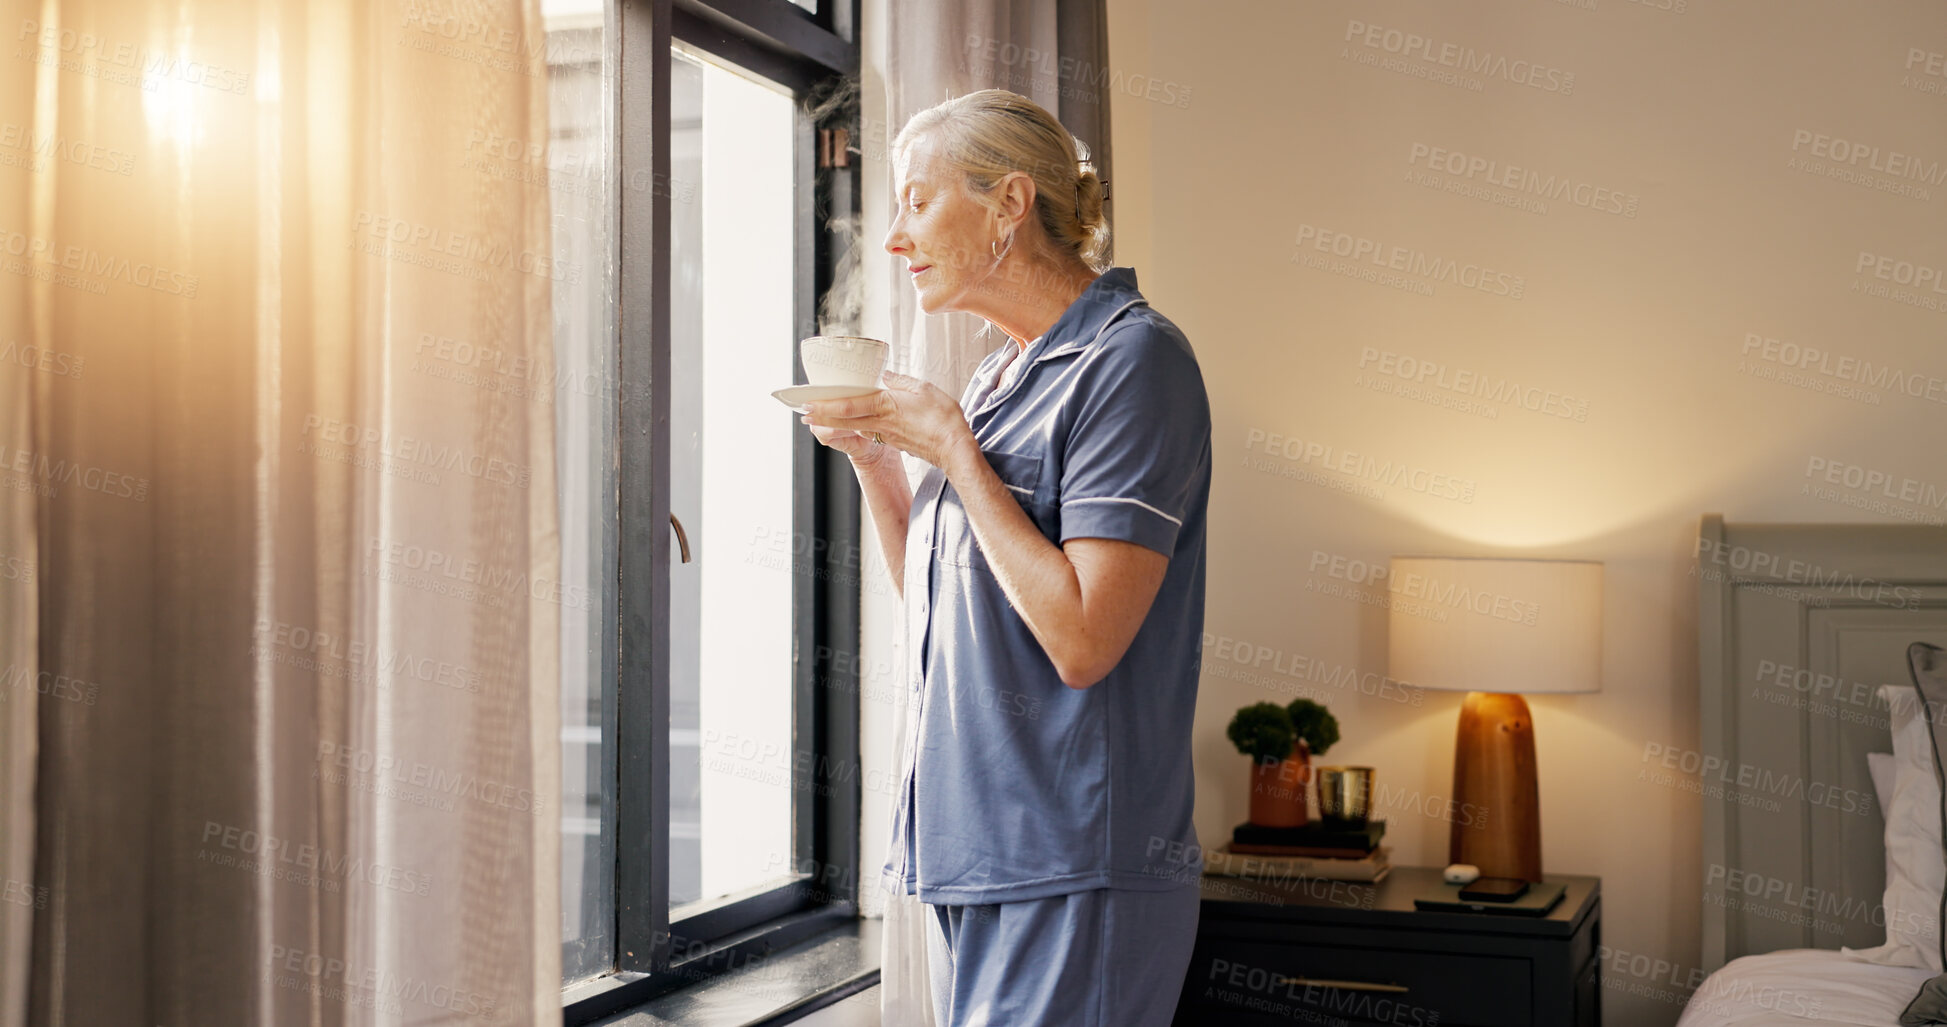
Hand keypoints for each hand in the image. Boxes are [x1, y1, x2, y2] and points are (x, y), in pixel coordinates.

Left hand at [800, 371, 974, 469]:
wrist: (953, 449)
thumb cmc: (943, 419)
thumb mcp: (924, 389)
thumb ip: (901, 381)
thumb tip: (885, 376)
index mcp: (886, 406)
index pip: (848, 406)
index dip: (826, 405)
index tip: (808, 403)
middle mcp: (881, 423)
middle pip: (844, 419)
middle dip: (821, 417)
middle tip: (803, 414)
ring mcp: (886, 434)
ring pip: (853, 427)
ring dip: (834, 423)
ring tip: (819, 419)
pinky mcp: (893, 442)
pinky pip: (868, 432)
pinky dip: (854, 428)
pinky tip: (851, 424)